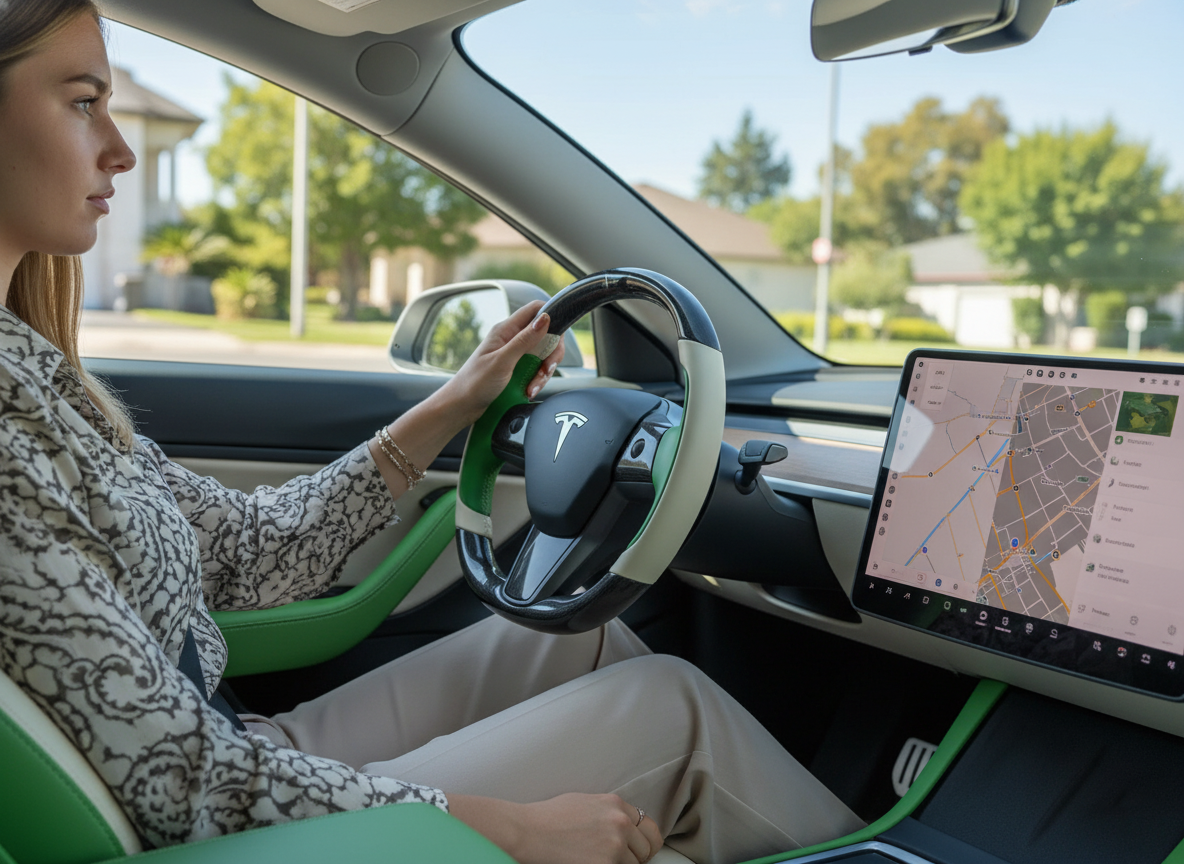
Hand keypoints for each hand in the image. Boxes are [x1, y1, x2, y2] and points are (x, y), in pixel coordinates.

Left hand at [436, 299, 565, 426]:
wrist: (462, 406)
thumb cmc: (474, 383)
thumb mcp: (502, 361)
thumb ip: (525, 340)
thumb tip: (545, 318)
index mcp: (506, 330)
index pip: (536, 309)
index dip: (551, 317)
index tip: (556, 337)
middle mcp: (512, 338)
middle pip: (545, 335)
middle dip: (551, 354)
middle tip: (546, 369)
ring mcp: (515, 354)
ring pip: (543, 355)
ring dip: (543, 372)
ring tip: (532, 387)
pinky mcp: (517, 369)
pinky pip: (535, 370)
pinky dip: (536, 381)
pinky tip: (528, 391)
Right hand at [449, 792, 662, 863]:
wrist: (530, 831)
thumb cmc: (550, 817)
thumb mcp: (586, 802)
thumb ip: (610, 812)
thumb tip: (625, 825)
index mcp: (616, 804)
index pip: (648, 827)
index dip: (644, 841)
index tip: (638, 848)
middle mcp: (620, 822)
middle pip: (647, 847)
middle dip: (637, 855)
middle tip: (620, 859)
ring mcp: (615, 844)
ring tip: (599, 858)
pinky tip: (593, 862)